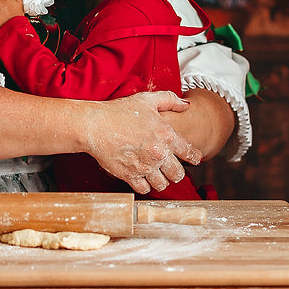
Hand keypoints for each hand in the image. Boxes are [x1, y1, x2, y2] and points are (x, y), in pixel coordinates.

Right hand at [80, 91, 200, 194]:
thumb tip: (187, 105)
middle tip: (170, 168)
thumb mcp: (147, 99)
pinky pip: (144, 189)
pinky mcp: (130, 176)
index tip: (193, 159)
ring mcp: (144, 167)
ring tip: (155, 173)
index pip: (189, 153)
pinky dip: (144, 185)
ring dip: (160, 180)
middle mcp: (159, 153)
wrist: (94, 125)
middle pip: (178, 174)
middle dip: (176, 172)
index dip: (193, 157)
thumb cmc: (119, 111)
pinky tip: (141, 177)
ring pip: (162, 184)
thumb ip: (170, 100)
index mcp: (167, 135)